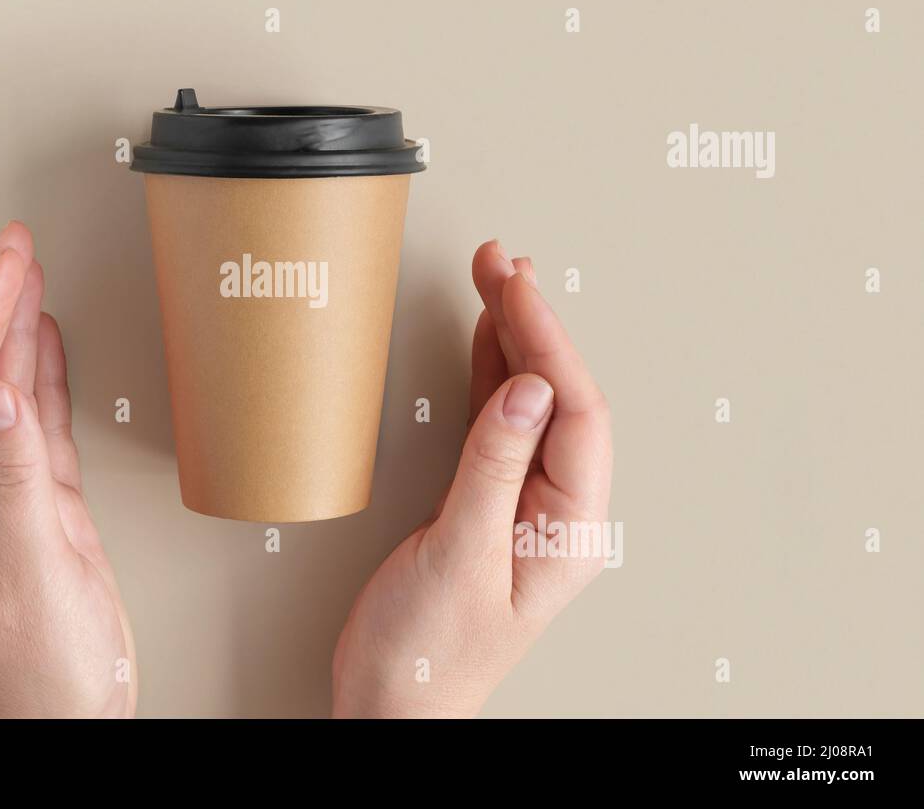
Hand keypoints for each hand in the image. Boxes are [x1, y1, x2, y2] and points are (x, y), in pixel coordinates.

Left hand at [0, 221, 135, 717]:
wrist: (65, 714)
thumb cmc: (42, 668)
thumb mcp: (32, 571)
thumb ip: (17, 479)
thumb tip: (1, 395)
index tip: (7, 263)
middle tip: (17, 244)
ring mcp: (9, 492)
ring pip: (7, 387)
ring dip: (16, 327)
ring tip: (30, 274)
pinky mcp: (45, 505)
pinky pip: (41, 420)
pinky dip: (46, 374)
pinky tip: (49, 345)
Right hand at [332, 240, 611, 717]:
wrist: (391, 703)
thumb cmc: (427, 654)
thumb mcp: (459, 556)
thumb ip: (494, 468)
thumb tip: (526, 388)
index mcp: (569, 530)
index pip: (576, 414)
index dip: (549, 343)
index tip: (517, 288)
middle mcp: (555, 511)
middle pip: (558, 396)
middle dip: (533, 323)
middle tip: (503, 263)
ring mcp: (520, 502)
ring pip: (527, 401)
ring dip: (513, 337)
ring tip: (497, 278)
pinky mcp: (482, 500)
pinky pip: (495, 422)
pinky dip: (487, 373)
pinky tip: (483, 336)